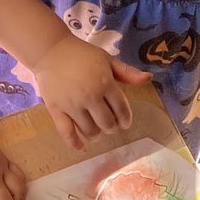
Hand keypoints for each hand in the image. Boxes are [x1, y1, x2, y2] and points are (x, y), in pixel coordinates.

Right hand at [31, 34, 151, 149]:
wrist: (50, 51)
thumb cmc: (81, 54)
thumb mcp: (107, 59)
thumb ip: (127, 72)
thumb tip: (149, 78)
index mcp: (105, 83)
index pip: (121, 110)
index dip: (125, 119)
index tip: (124, 123)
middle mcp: (90, 96)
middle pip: (107, 124)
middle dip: (111, 127)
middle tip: (109, 125)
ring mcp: (72, 105)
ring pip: (89, 131)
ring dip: (96, 134)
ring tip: (96, 131)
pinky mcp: (56, 110)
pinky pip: (66, 133)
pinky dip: (75, 144)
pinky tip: (82, 148)